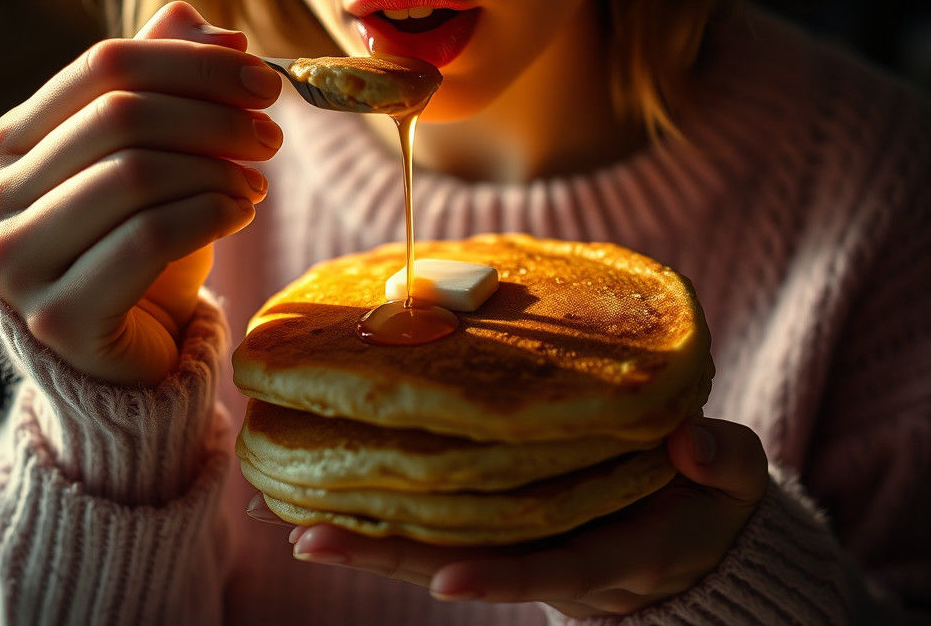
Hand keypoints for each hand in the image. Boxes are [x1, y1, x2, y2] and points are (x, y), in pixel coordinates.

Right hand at [0, 1, 282, 386]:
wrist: (123, 348)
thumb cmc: (138, 239)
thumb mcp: (153, 155)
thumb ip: (167, 83)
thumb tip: (213, 24)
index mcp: (10, 142)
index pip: (106, 64)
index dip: (195, 62)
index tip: (263, 77)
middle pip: (123, 115)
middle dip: (216, 116)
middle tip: (272, 135)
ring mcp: (16, 262)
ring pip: (138, 174)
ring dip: (218, 169)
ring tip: (257, 182)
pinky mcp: (59, 317)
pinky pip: (150, 239)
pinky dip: (211, 213)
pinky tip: (239, 212)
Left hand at [257, 417, 766, 617]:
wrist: (690, 526)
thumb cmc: (709, 497)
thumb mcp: (734, 480)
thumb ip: (721, 462)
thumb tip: (691, 442)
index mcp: (613, 554)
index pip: (552, 574)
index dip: (501, 578)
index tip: (442, 576)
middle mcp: (552, 560)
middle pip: (462, 563)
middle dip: (386, 558)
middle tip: (305, 538)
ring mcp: (522, 542)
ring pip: (436, 545)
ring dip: (363, 534)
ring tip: (287, 514)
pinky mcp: (503, 519)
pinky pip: (439, 517)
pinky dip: (384, 508)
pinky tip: (327, 487)